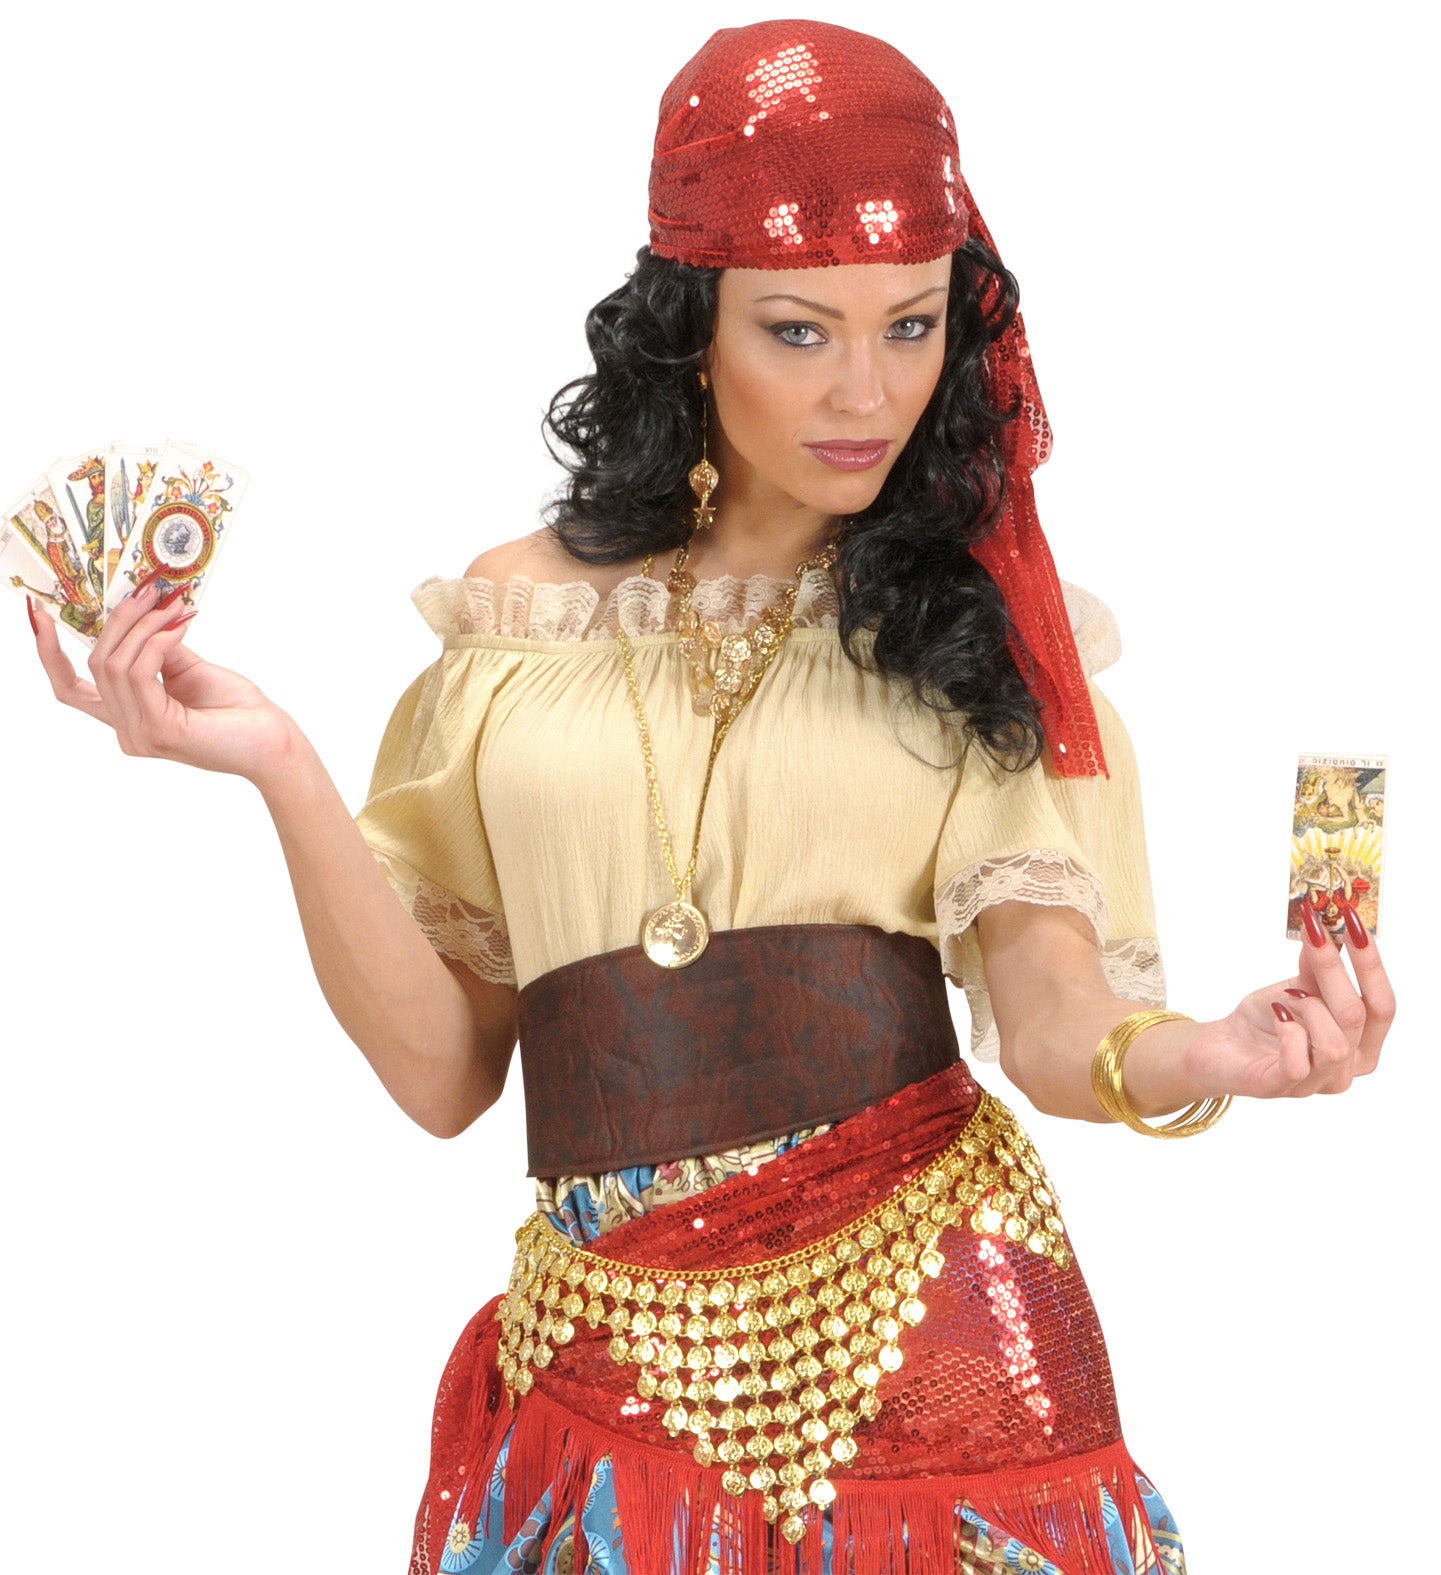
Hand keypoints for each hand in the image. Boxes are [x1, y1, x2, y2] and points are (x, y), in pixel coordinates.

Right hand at [28, 581, 298, 786]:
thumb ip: (158, 647)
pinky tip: (180, 628)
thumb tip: (139, 611)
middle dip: (119, 620)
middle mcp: (126, 731)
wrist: (274, 743)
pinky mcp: (159, 731)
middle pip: (93, 664)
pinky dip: (157, 642)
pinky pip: (140, 672)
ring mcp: (139, 735)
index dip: (47, 651)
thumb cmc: (239, 711)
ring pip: (114, 664)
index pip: (69, 688)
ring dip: (143, 626)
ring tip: (173, 607)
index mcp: (127, 717)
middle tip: (150, 592)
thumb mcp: (189, 669)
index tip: (37, 611)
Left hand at [1183, 906, 1393, 1098]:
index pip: (1383, 1006)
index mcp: (1362, 1045)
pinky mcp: (1280, 1087)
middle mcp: (1346, 1069)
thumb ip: (1317, 967)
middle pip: (1358, 1016)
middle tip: (1315, 932)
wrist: (1221, 1046)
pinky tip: (1276, 1015)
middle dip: (1335, 969)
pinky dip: (1288, 1032)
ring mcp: (1315, 1083)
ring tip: (1286, 996)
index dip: (1371, 964)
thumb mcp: (1299, 988)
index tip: (1354, 922)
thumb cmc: (1267, 1020)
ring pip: (1335, 1043)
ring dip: (1308, 1007)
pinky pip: (1298, 1063)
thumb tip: (1327, 927)